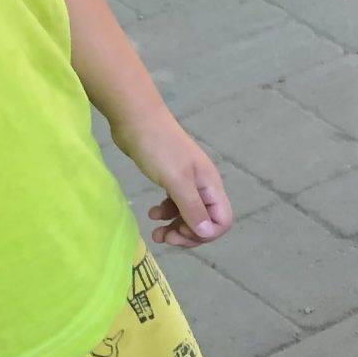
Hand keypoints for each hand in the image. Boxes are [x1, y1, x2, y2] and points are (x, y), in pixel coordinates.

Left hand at [113, 109, 232, 248]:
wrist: (136, 118)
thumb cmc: (158, 148)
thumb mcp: (177, 181)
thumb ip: (192, 207)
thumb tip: (206, 233)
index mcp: (210, 186)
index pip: (221, 220)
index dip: (205, 233)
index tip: (181, 233)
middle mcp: (203, 187)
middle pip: (206, 221)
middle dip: (188, 234)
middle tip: (167, 238)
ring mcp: (187, 183)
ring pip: (189, 215)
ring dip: (175, 228)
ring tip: (156, 233)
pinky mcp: (171, 179)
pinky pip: (175, 204)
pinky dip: (166, 213)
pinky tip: (152, 214)